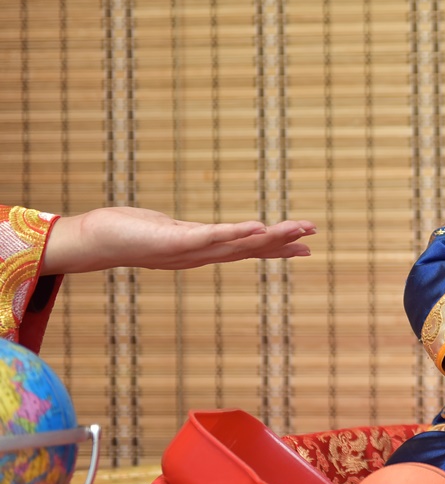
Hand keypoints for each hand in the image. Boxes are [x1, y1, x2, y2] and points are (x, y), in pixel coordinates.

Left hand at [41, 207, 315, 275]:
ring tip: (297, 228)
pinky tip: (257, 227)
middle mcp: (201, 256)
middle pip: (251, 249)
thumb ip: (188, 235)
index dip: (277, 249)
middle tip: (312, 236)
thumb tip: (197, 235)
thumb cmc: (126, 234)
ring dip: (270, 237)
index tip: (305, 246)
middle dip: (283, 243)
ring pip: (239, 245)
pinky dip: (237, 233)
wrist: (94, 242)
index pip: (248, 250)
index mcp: (203, 252)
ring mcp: (190, 251)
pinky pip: (212, 236)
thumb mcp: (167, 233)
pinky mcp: (176, 240)